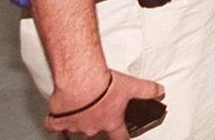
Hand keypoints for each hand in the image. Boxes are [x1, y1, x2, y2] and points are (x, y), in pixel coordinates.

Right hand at [44, 69, 162, 139]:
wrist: (80, 80)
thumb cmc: (103, 84)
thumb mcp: (132, 85)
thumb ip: (147, 90)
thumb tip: (160, 91)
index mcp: (111, 122)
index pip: (120, 136)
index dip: (122, 136)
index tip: (122, 136)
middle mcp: (93, 127)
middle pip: (97, 129)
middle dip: (98, 119)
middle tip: (99, 104)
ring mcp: (74, 126)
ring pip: (77, 126)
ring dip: (79, 116)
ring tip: (82, 101)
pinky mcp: (57, 120)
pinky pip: (54, 125)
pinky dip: (56, 120)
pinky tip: (60, 111)